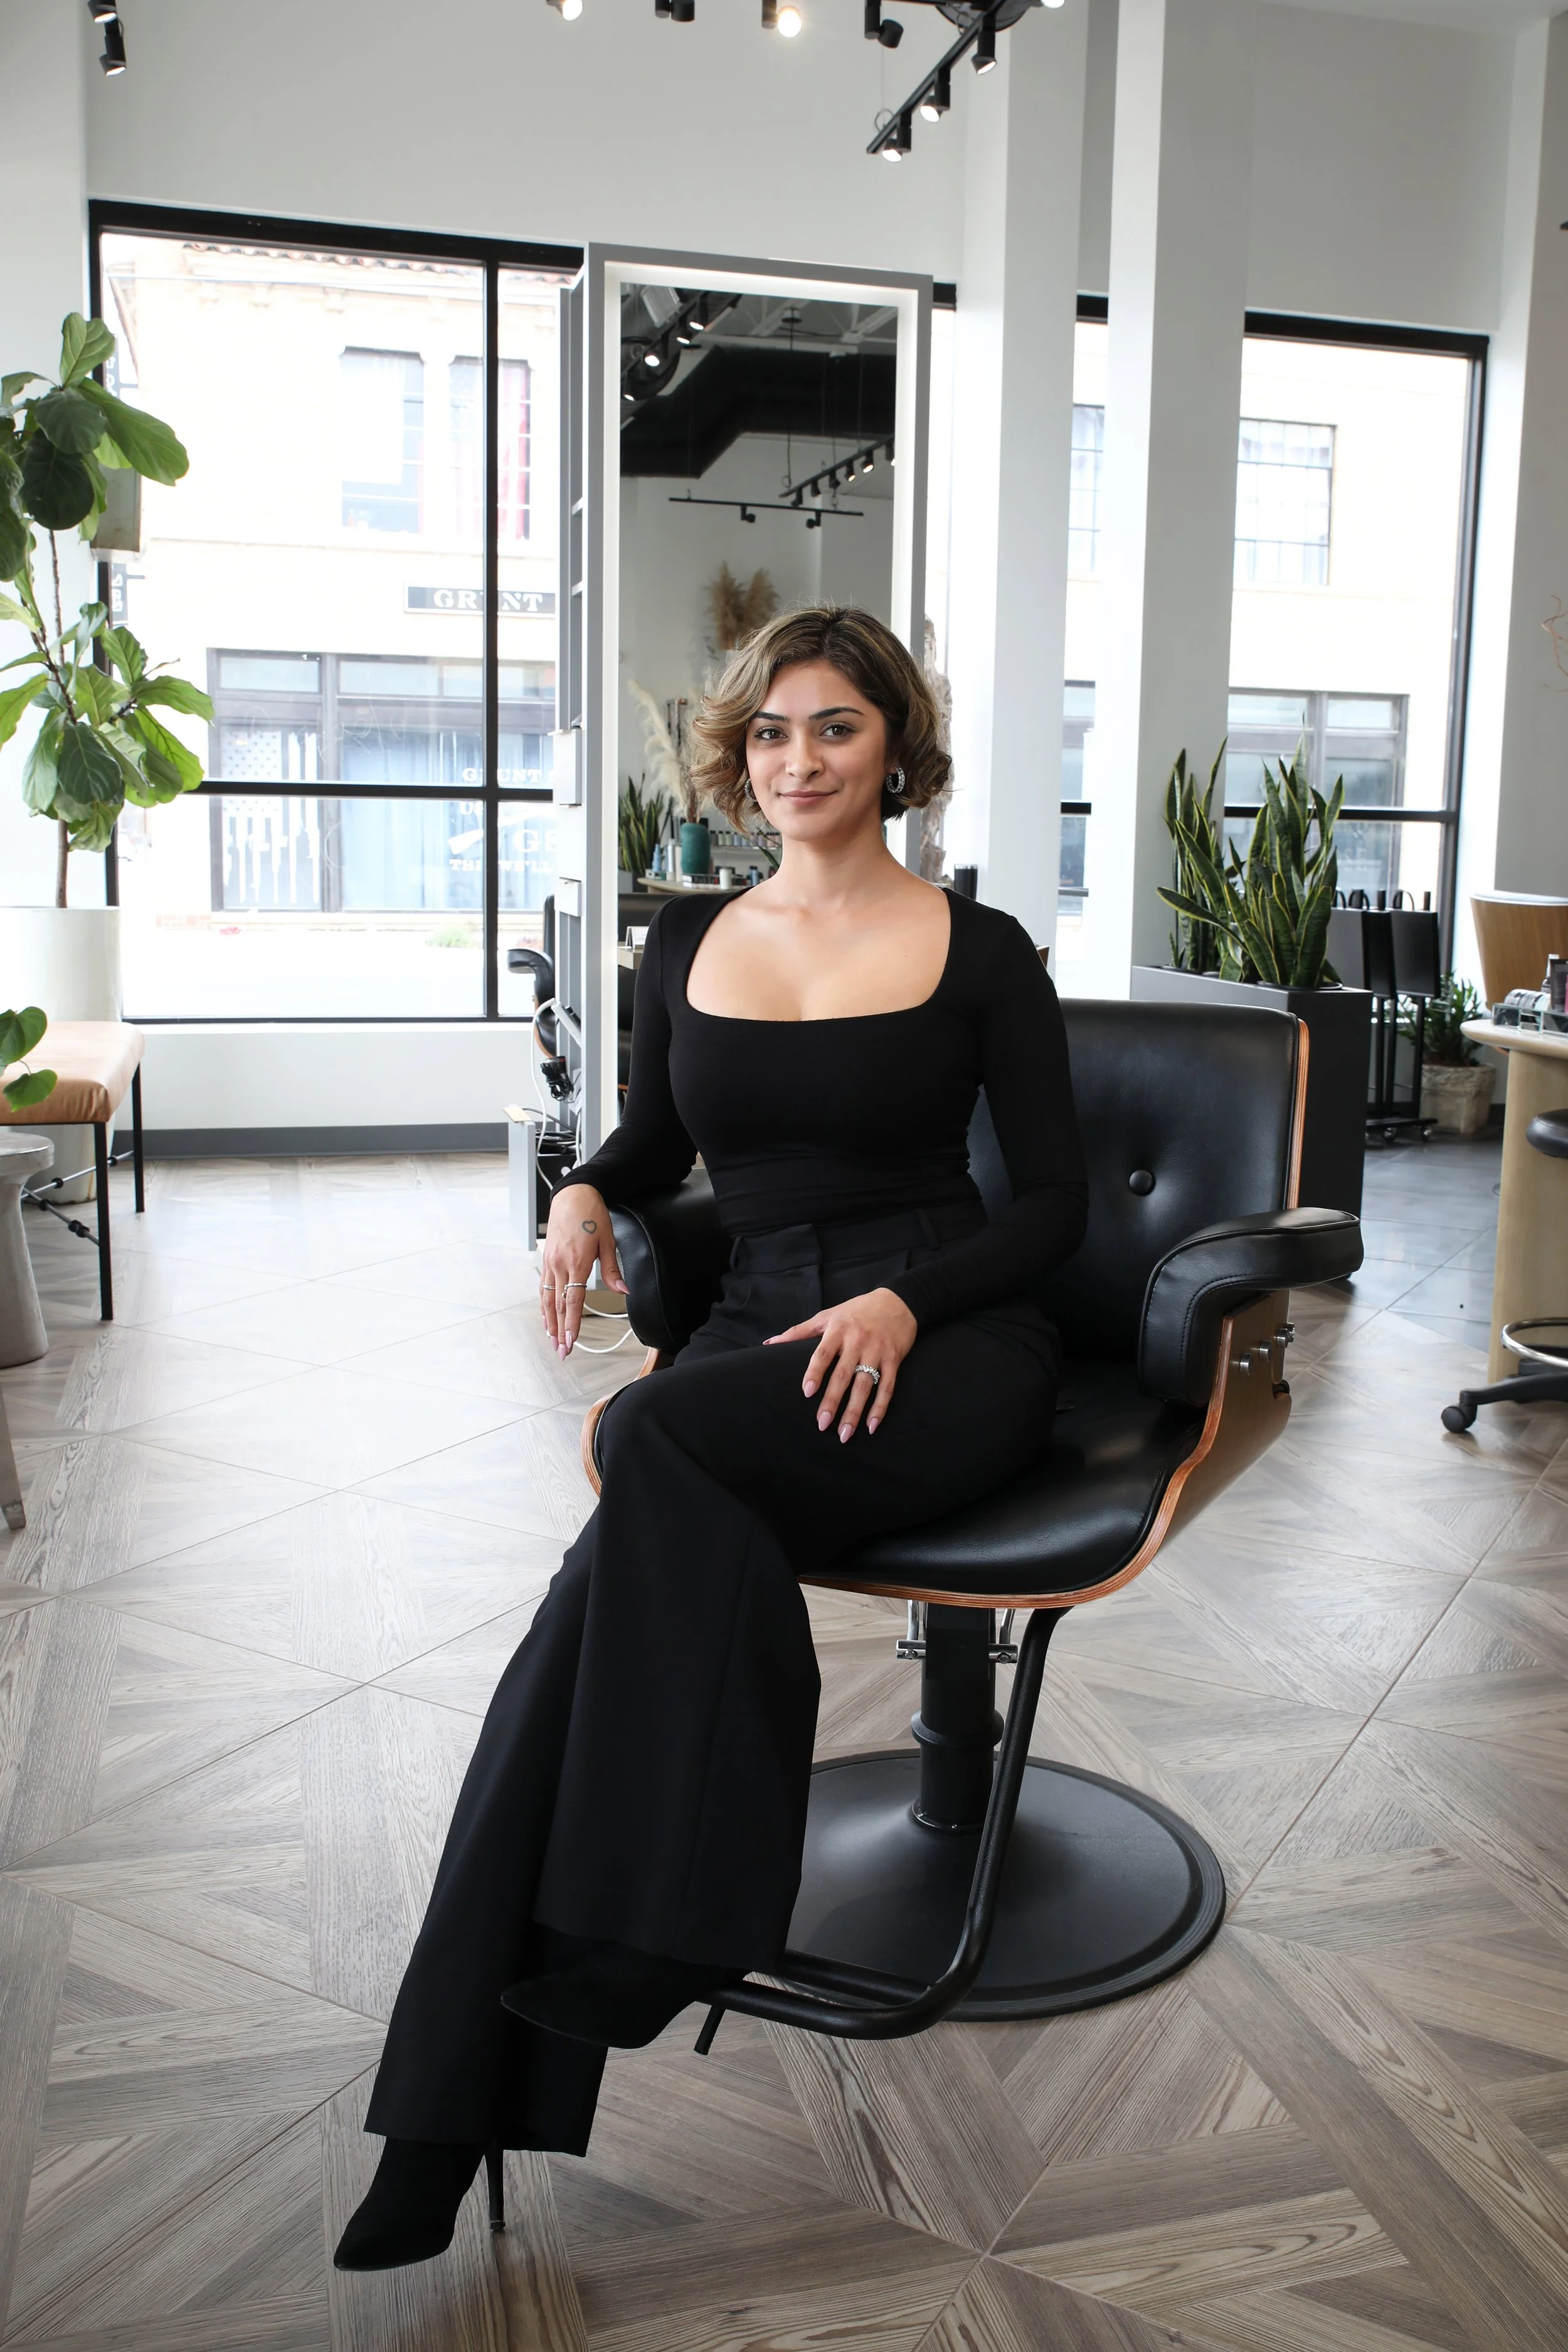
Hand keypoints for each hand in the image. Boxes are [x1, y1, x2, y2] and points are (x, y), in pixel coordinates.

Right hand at [540, 1182, 625, 1356]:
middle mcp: (560, 1265)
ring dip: (549, 1322)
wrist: (573, 1195)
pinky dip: (544, 1305)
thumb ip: (612, 1268)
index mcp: (577, 1262)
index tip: (572, 1341)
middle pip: (558, 1305)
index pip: (573, 1301)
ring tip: (552, 1341)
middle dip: (560, 1331)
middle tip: (562, 1351)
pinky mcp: (547, 1259)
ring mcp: (550, 1263)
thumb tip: (623, 1290)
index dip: (572, 1324)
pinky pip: (543, 1287)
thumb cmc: (591, 1215)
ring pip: (547, 1299)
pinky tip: (546, 1317)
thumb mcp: (608, 1240)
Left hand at [766, 1286, 917, 1440]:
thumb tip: (769, 1344)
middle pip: (843, 1374)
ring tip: (844, 1434)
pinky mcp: (894, 1359)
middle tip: (821, 1424)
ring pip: (865, 1385)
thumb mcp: (827, 1316)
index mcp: (838, 1330)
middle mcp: (858, 1341)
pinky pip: (887, 1387)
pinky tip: (871, 1426)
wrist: (898, 1301)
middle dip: (832, 1401)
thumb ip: (798, 1331)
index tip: (807, 1392)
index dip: (815, 1372)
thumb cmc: (856, 1310)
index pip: (823, 1353)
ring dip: (854, 1411)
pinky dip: (880, 1407)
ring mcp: (877, 1351)